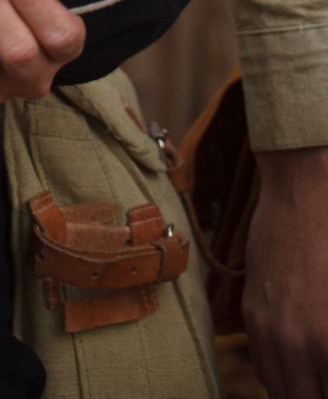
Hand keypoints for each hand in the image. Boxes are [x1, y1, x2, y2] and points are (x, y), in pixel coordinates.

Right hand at [244, 147, 327, 398]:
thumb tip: (327, 357)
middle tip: (324, 379)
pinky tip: (299, 363)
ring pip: (280, 389)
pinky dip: (280, 374)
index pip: (322, 394)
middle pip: (303, 398)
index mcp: (326, 341)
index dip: (327, 389)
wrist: (301, 193)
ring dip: (298, 389)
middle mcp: (295, 343)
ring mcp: (269, 327)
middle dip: (316, 393)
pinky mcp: (252, 311)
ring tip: (315, 378)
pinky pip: (262, 364)